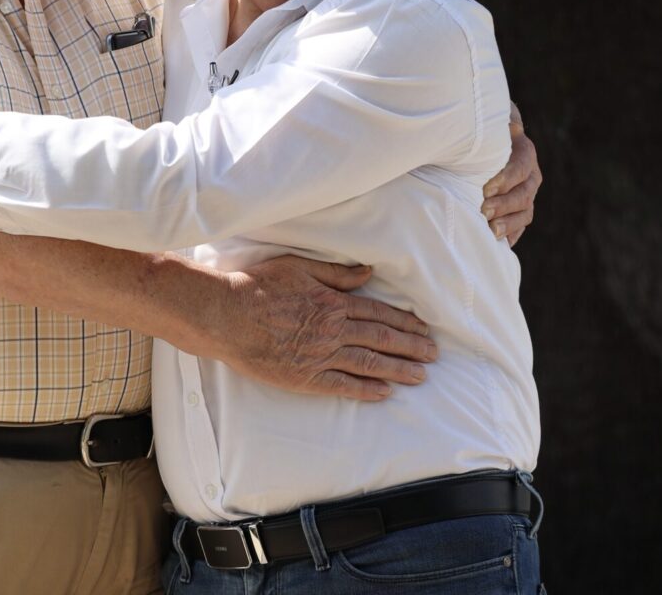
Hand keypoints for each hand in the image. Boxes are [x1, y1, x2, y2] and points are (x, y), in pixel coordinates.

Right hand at [216, 256, 437, 400]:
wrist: (227, 315)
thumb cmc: (258, 286)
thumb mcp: (299, 267)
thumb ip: (336, 273)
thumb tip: (368, 273)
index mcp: (333, 302)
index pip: (379, 313)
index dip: (405, 323)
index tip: (424, 329)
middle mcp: (333, 330)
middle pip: (381, 339)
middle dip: (411, 347)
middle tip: (433, 355)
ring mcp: (321, 356)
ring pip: (369, 363)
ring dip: (398, 370)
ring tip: (420, 376)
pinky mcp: (306, 378)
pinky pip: (343, 385)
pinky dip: (366, 390)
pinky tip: (384, 393)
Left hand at [481, 103, 541, 245]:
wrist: (483, 138)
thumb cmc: (481, 128)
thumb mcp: (487, 121)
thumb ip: (496, 121)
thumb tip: (509, 123)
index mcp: (523, 151)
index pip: (521, 166)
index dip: (506, 178)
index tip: (486, 188)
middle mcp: (530, 174)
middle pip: (524, 194)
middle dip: (504, 204)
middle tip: (483, 210)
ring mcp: (526, 193)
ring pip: (524, 212)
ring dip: (508, 224)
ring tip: (490, 231)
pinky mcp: (519, 209)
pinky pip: (519, 226)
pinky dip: (510, 235)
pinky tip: (498, 245)